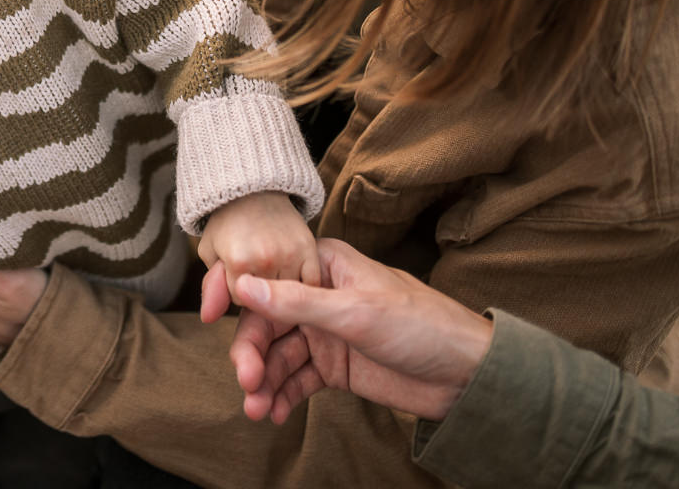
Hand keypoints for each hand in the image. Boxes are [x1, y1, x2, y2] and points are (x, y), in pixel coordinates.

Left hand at [197, 192, 320, 313]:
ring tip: (273, 268)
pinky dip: (304, 284)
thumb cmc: (227, 224)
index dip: (239, 289)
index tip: (238, 271)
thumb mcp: (210, 252)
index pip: (242, 300)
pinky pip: (312, 284)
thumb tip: (208, 319)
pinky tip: (293, 274)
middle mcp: (266, 258)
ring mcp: (290, 253)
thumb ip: (211, 288)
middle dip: (260, 291)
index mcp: (238, 260)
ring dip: (282, 287)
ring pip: (290, 295)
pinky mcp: (309, 247)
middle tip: (256, 267)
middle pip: (267, 301)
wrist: (252, 191)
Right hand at [218, 238, 493, 423]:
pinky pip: (298, 379)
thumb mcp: (356, 311)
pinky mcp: (334, 366)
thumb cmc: (422, 325)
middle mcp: (318, 296)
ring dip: (265, 381)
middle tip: (247, 381)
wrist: (467, 374)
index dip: (234, 295)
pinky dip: (283, 396)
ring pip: (279, 355)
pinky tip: (273, 413)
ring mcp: (325, 332)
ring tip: (257, 409)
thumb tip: (243, 285)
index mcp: (322, 266)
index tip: (211, 318)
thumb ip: (296, 302)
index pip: (266, 276)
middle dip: (252, 353)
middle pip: (267, 322)